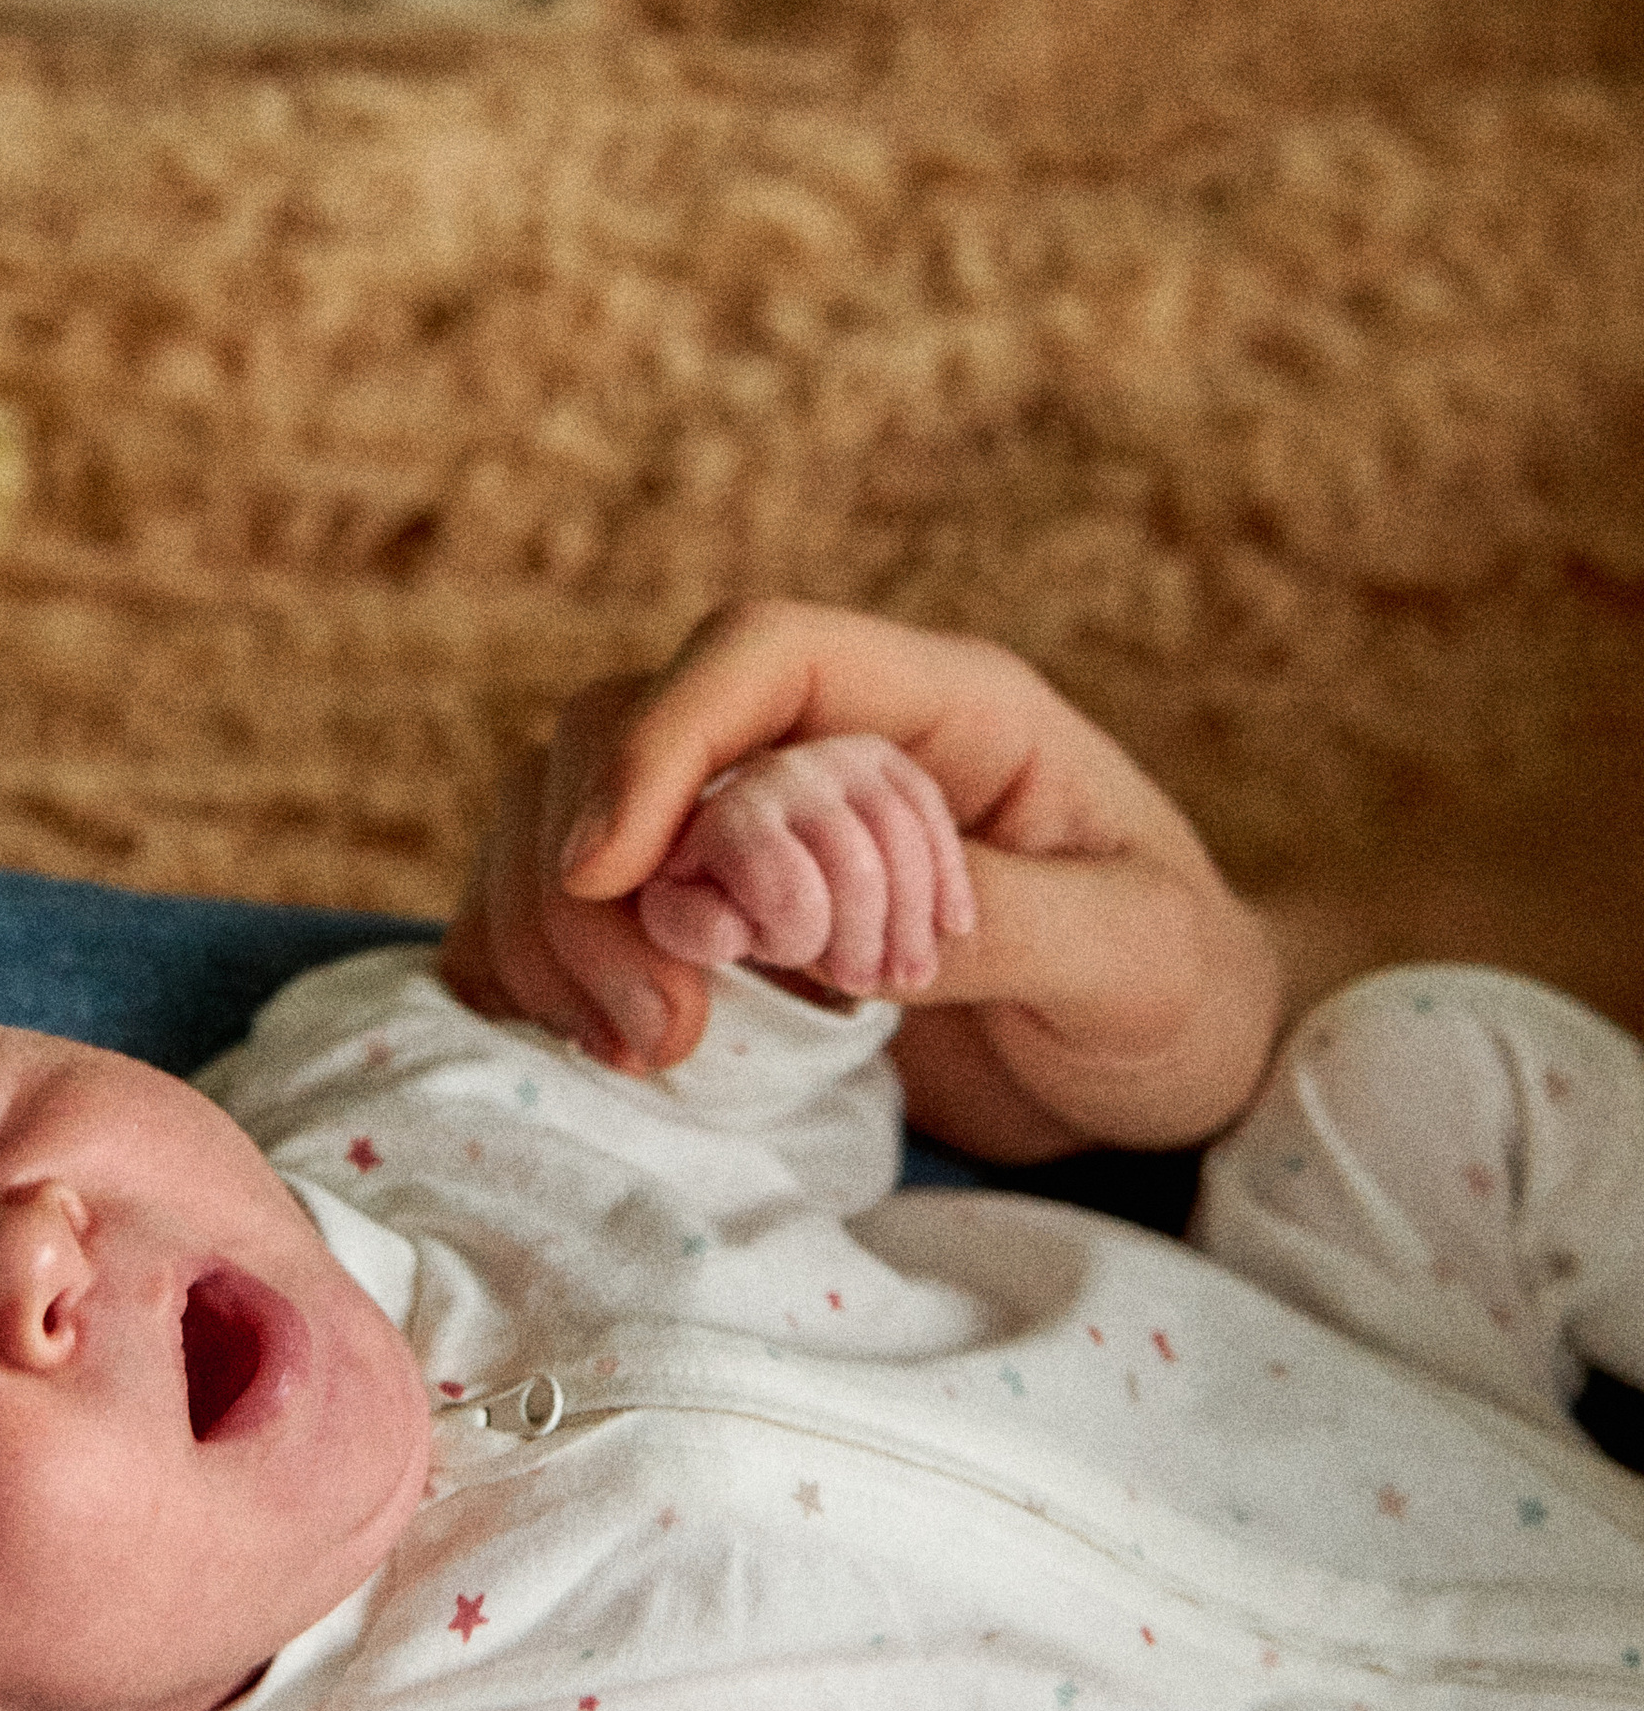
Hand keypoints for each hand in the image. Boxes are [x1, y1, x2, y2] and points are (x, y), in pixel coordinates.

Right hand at [441, 599, 1280, 1154]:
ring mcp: (752, 829)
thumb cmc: (1177, 988)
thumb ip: (994, 922)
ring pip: (566, 813)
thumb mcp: (1131, 958)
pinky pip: (566, 910)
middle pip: (624, 726)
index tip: (609, 871)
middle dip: (592, 874)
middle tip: (657, 1035)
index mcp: (940, 707)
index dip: (662, 739)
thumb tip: (797, 916)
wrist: (1173, 1057)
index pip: (760, 652)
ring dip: (556, 931)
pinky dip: (533, 969)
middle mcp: (824, 742)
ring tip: (642, 1055)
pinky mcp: (714, 921)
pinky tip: (583, 1048)